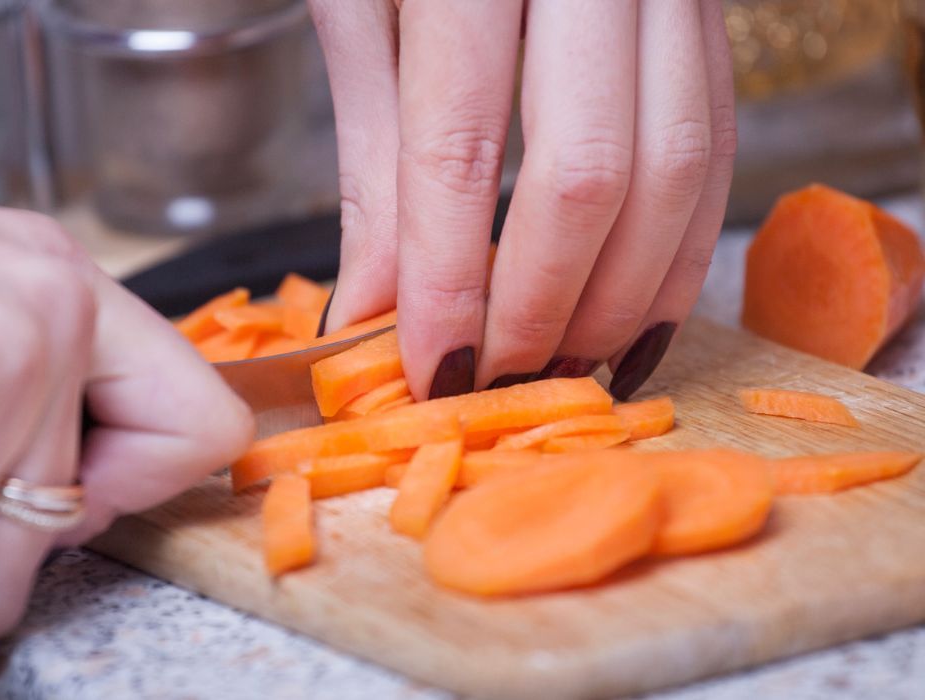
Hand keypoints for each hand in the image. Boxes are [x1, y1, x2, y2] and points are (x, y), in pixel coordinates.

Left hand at [311, 0, 736, 399]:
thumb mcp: (361, 11)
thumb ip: (375, 162)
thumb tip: (373, 310)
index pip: (461, 147)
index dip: (448, 281)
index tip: (431, 374)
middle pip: (592, 172)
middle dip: (541, 306)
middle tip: (494, 382)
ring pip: (674, 170)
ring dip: (620, 298)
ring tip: (561, 369)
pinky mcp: (704, 16)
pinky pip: (713, 147)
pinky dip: (677, 250)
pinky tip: (635, 317)